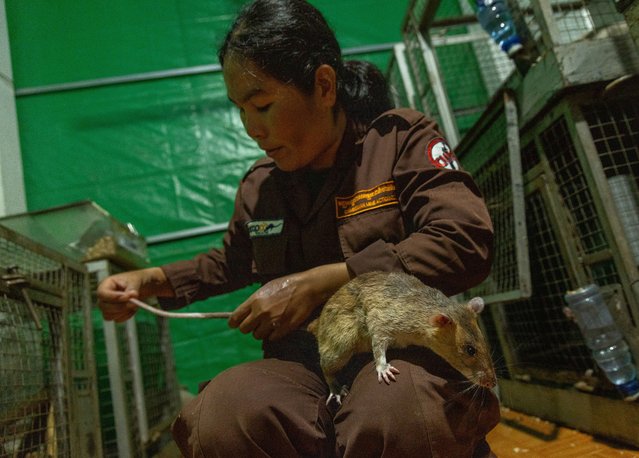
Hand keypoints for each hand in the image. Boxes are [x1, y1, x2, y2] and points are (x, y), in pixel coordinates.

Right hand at [97, 267, 171, 322]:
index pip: (102, 293)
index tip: (127, 297)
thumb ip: (131, 290)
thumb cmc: (134, 281)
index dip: (113, 297)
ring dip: (124, 311)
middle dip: (120, 306)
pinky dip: (127, 315)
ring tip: (135, 304)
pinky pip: (117, 319)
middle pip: (103, 306)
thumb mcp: (134, 282)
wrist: (140, 287)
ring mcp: (106, 306)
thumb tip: (131, 298)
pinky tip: (133, 309)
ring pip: (109, 315)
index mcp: (105, 284)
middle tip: (134, 302)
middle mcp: (103, 296)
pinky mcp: (113, 314)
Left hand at [229, 263, 350, 340]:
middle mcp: (261, 312)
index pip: (235, 318)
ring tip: (271, 323)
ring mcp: (272, 321)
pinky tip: (280, 325)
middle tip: (256, 324)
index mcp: (255, 300)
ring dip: (262, 331)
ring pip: (258, 336)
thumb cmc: (287, 285)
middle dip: (249, 328)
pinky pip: (271, 338)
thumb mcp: (266, 288)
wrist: (307, 288)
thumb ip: (254, 301)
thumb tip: (245, 312)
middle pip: (244, 330)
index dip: (234, 323)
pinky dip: (274, 334)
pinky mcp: (283, 328)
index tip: (236, 324)